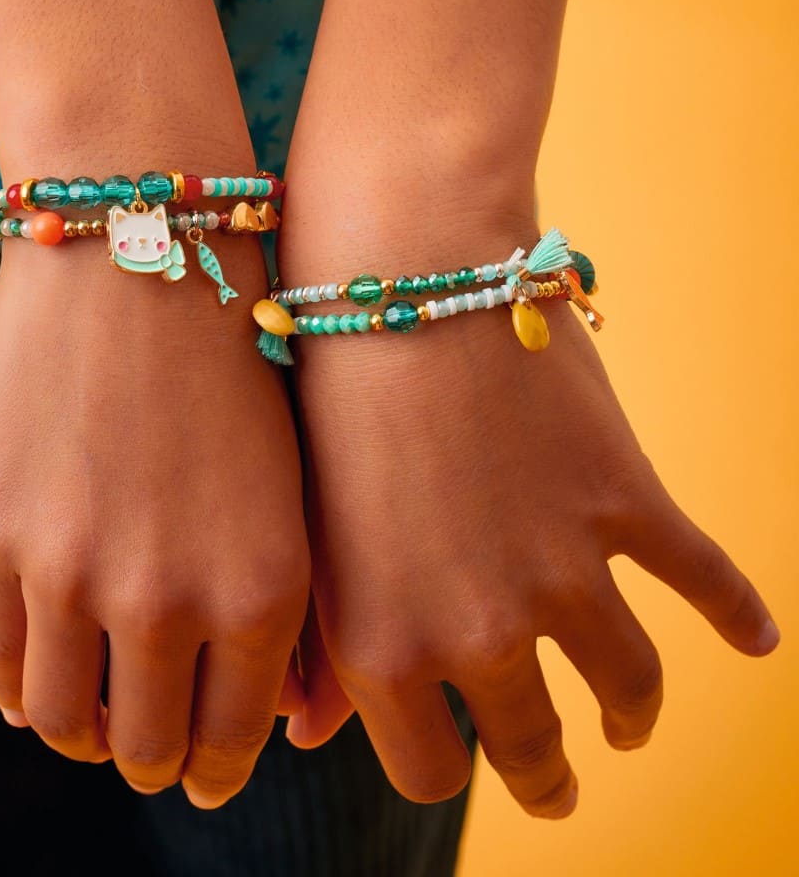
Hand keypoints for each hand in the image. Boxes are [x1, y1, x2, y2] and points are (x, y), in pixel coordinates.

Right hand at [0, 231, 308, 808]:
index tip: (209, 767)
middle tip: (157, 747)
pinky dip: (21, 693)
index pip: (236, 738)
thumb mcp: (291, 488)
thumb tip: (286, 721)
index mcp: (265, 587)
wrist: (140, 248)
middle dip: (159, 758)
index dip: (220, 765)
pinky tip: (39, 683)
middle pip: (151, 747)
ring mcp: (72, 571)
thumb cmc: (237, 359)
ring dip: (86, 733)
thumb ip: (290, 614)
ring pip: (68, 722)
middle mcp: (171, 596)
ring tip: (97, 719)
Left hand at [282, 214, 778, 817]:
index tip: (458, 757)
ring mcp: (565, 571)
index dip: (446, 768)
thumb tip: (307, 741)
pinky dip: (739, 616)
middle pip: (533, 751)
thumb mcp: (300, 540)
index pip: (431, 774)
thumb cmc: (320, 398)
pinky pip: (707, 582)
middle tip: (551, 780)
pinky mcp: (626, 501)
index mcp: (383, 650)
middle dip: (544, 777)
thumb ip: (312, 654)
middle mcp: (479, 632)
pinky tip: (755, 641)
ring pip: (630, 687)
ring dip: (632, 714)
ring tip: (624, 721)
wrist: (395, 272)